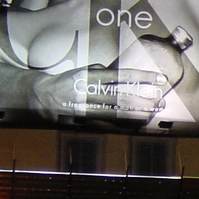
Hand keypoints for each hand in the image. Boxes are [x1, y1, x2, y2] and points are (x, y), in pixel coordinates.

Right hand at [28, 65, 168, 120]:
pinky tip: (133, 127)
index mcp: (89, 76)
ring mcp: (82, 109)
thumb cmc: (67, 82)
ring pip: (113, 113)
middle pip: (120, 96)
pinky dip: (119, 127)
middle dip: (142, 100)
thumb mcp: (83, 71)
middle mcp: (87, 92)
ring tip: (151, 114)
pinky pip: (103, 126)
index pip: (121, 75)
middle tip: (160, 101)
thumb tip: (122, 73)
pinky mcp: (78, 123)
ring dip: (134, 115)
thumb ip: (102, 72)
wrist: (38, 96)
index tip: (160, 79)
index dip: (142, 77)